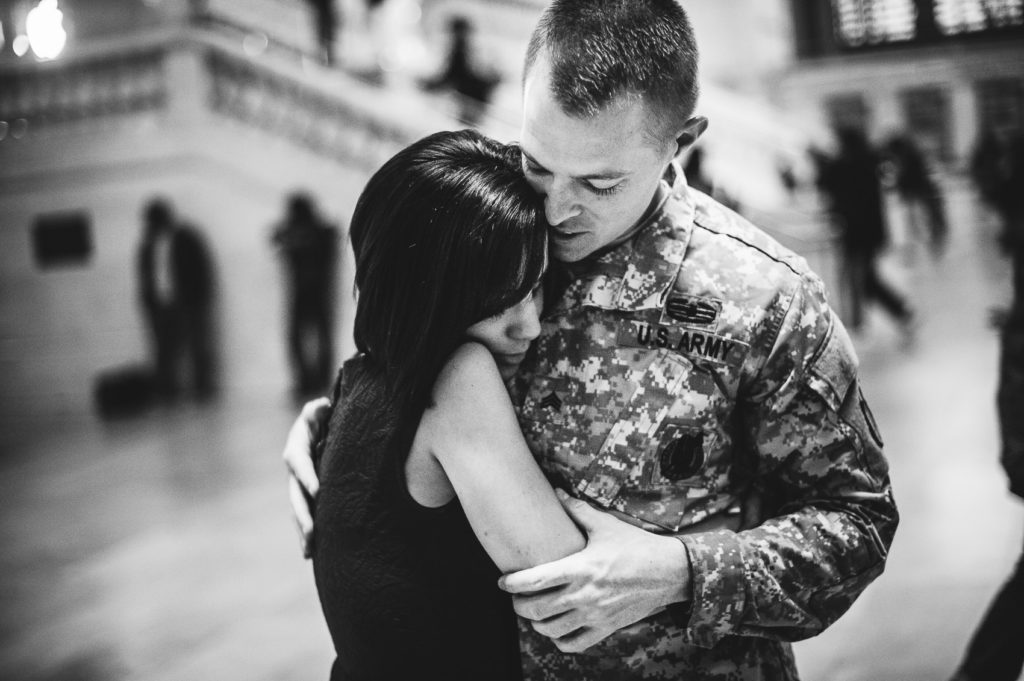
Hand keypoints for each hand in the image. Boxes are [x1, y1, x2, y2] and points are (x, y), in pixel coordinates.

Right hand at [283, 397, 330, 557]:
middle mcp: (294, 470)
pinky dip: (308, 533)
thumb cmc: (323, 416)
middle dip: (303, 514)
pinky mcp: (307, 495)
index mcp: (296, 448)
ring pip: (299, 510)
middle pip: (296, 495)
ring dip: (303, 530)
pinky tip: (311, 554)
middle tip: (312, 533)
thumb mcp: (319, 410)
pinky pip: (306, 514)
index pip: (299, 464)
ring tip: (309, 552)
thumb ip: (318, 409)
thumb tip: (322, 406)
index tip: (318, 491)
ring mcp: (299, 485)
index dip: (307, 477)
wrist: (321, 426)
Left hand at [498, 490, 690, 651]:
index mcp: (581, 568)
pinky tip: (556, 628)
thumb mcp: (605, 525)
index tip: (502, 581)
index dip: (512, 584)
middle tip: (515, 597)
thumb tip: (556, 492)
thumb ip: (577, 511)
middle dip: (518, 605)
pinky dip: (559, 640)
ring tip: (534, 612)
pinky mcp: (606, 628)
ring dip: (536, 623)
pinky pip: (574, 644)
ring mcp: (595, 615)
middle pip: (537, 610)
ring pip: (552, 630)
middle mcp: (585, 595)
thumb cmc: (635, 546)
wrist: (668, 572)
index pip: (536, 580)